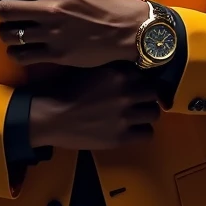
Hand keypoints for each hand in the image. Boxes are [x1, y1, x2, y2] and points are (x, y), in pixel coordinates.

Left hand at [0, 0, 148, 68]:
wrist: (129, 29)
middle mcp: (50, 9)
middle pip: (4, 8)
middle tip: (5, 6)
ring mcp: (51, 33)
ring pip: (9, 33)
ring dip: (5, 29)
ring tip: (11, 26)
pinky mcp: (56, 53)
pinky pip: (21, 55)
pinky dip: (15, 50)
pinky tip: (21, 45)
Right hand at [28, 63, 160, 149]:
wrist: (51, 117)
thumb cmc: (65, 90)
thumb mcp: (90, 69)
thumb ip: (112, 70)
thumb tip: (131, 71)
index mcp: (118, 72)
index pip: (146, 73)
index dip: (141, 79)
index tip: (136, 84)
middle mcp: (126, 91)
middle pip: (153, 92)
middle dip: (147, 96)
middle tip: (137, 101)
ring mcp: (126, 115)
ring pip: (154, 113)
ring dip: (146, 114)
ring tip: (135, 116)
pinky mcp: (122, 137)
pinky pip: (148, 134)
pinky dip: (141, 132)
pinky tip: (131, 130)